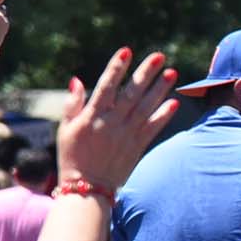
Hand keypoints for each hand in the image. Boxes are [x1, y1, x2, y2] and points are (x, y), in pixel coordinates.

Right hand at [56, 50, 179, 194]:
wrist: (87, 189)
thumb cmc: (72, 156)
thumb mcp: (66, 129)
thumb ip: (72, 104)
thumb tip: (76, 79)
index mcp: (91, 117)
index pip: (105, 86)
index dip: (116, 68)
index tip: (126, 51)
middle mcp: (111, 123)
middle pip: (131, 94)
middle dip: (145, 73)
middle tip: (159, 56)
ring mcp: (126, 135)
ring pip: (146, 107)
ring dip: (159, 89)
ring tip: (172, 72)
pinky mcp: (137, 146)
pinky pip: (153, 128)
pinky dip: (164, 115)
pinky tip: (174, 102)